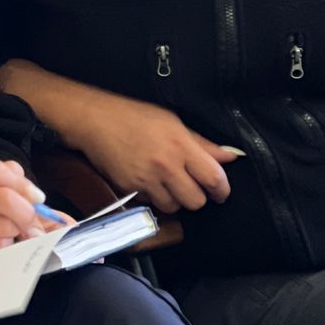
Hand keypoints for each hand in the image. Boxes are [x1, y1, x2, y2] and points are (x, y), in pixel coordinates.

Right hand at [0, 159, 51, 279]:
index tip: (37, 198)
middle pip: (6, 199)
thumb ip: (0, 181)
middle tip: (29, 222)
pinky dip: (2, 247)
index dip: (24, 185)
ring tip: (3, 234)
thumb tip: (36, 195)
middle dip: (27, 213)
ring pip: (5, 226)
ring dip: (13, 233)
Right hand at [71, 92, 241, 213]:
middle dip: (197, 197)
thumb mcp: (172, 122)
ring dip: (174, 200)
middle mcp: (166, 165)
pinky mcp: (129, 188)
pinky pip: (151, 203)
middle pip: (196, 201)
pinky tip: (148, 182)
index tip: (220, 192)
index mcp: (181, 146)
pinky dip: (153, 197)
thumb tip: (229, 157)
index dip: (222, 191)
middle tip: (190, 186)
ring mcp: (146, 179)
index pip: (214, 179)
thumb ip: (201, 143)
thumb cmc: (135, 117)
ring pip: (174, 207)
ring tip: (167, 185)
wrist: (95, 121)